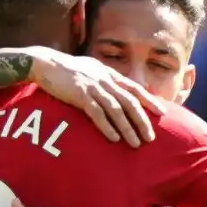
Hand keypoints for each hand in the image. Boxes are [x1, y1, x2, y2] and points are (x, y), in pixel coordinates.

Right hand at [25, 47, 161, 146]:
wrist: (45, 63)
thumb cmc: (68, 70)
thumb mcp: (92, 70)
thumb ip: (106, 80)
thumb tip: (120, 92)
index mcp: (109, 74)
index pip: (134, 88)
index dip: (149, 100)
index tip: (162, 112)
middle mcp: (105, 80)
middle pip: (130, 101)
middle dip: (142, 120)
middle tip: (150, 137)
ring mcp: (93, 87)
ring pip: (116, 110)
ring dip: (127, 128)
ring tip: (135, 143)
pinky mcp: (79, 95)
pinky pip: (97, 113)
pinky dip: (107, 126)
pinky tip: (114, 138)